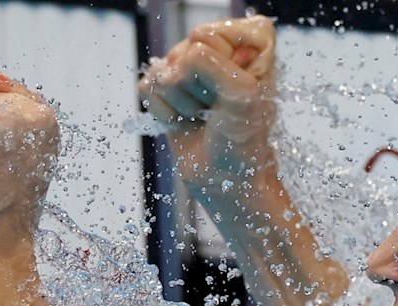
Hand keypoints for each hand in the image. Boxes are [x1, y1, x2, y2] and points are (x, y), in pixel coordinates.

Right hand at [138, 16, 277, 199]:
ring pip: (164, 66)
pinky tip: (182, 123)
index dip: (218, 62)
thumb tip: (170, 69)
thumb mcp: (241, 93)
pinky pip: (147, 85)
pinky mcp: (167, 92)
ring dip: (181, 101)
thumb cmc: (244, 141)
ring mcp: (190, 71)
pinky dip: (162, 111)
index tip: (237, 89)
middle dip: (198, 85)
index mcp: (250, 44)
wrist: (227, 181)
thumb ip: (208, 62)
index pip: (212, 32)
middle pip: (186, 48)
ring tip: (202, 117)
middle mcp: (219, 52)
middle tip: (217, 109)